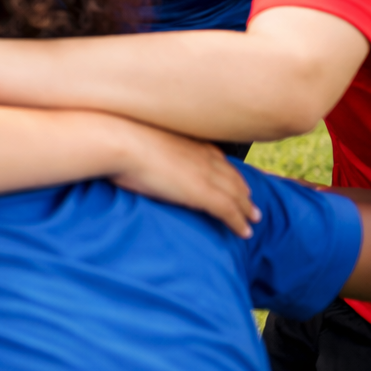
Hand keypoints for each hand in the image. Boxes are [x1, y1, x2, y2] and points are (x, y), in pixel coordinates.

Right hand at [112, 125, 259, 236]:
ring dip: (246, 207)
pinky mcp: (203, 193)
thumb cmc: (118, 137)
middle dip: (243, 189)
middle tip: (251, 201)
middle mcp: (202, 155)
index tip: (235, 178)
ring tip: (253, 218)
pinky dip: (239, 222)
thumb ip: (146, 146)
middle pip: (232, 176)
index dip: (228, 170)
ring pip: (236, 195)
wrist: (119, 140)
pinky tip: (244, 232)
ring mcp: (204, 174)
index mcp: (188, 142)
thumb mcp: (137, 138)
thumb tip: (133, 151)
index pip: (217, 158)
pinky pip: (229, 211)